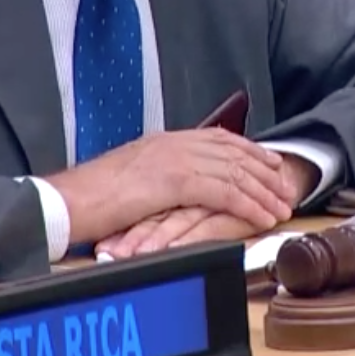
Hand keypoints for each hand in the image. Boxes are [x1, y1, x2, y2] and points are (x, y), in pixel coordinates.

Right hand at [97, 155, 319, 258]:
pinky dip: (247, 204)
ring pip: (234, 171)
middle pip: (232, 152)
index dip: (248, 149)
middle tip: (287, 186)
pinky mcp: (174, 181)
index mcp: (163, 142)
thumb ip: (157, 177)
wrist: (67, 201)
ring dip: (262, 191)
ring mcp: (174, 159)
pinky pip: (223, 191)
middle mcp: (173, 144)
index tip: (269, 161)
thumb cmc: (90, 198)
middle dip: (264, 170)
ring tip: (282, 207)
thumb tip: (174, 190)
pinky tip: (261, 216)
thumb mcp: (131, 180)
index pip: (217, 139)